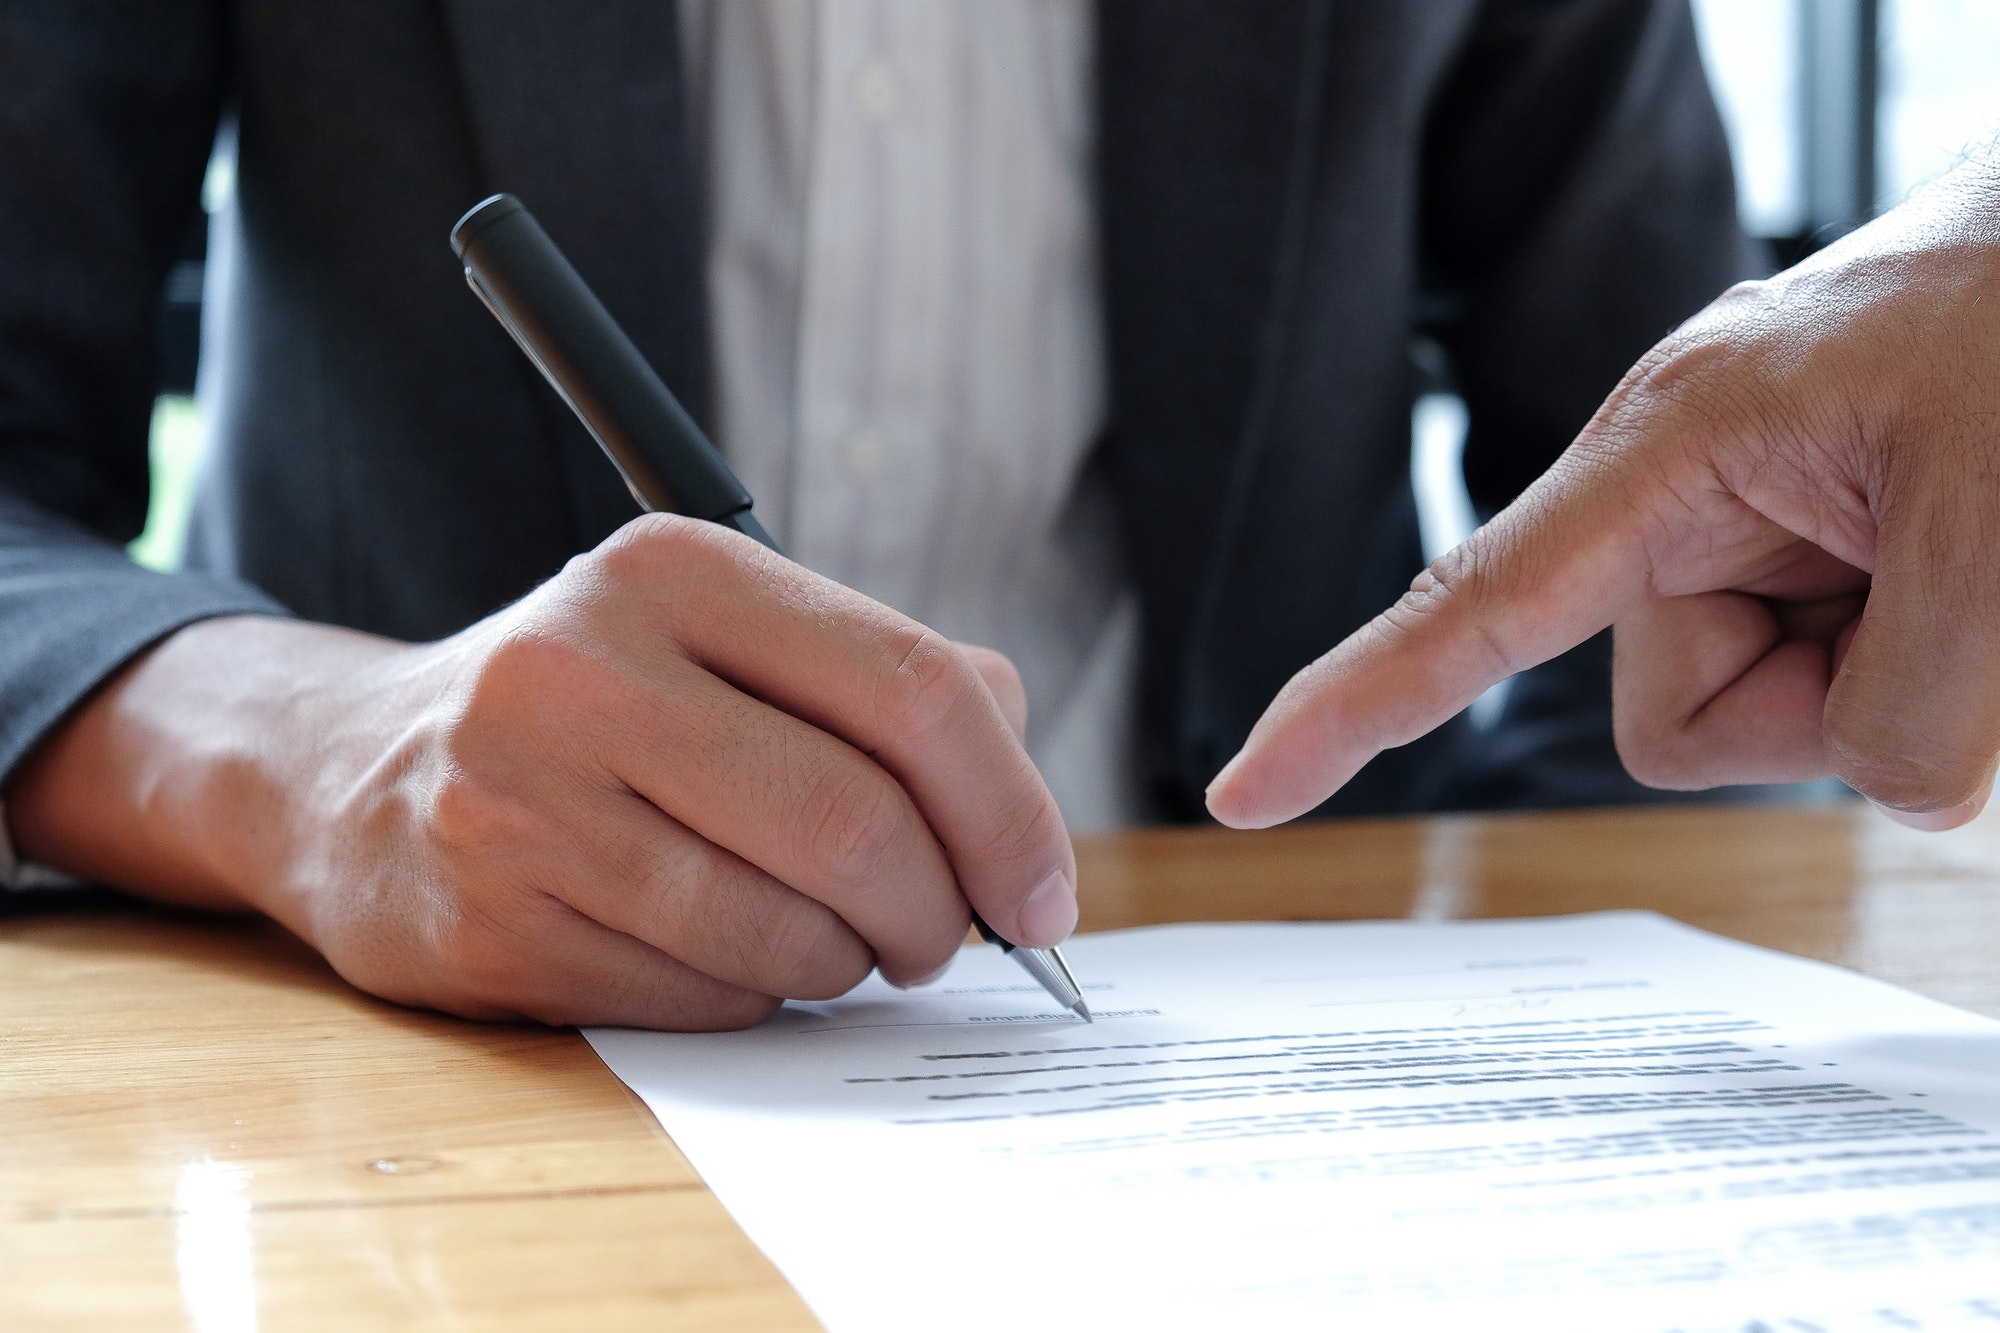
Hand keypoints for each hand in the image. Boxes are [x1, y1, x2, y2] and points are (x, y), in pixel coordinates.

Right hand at [8, 515, 1074, 1027]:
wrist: (360, 775)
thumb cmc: (602, 710)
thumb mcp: (729, 640)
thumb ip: (889, 687)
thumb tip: (1024, 806)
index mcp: (676, 571)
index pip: (913, 688)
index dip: (1012, 809)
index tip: (1045, 892)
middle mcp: (585, 668)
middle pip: (857, 823)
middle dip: (943, 910)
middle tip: (949, 936)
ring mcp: (522, 800)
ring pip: (786, 930)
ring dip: (853, 962)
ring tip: (840, 940)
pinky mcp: (489, 922)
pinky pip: (704, 997)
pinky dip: (761, 996)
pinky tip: (732, 956)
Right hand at [1207, 159, 1999, 831]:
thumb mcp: (1990, 524)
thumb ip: (1921, 709)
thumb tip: (1893, 787)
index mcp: (1672, 448)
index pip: (1477, 606)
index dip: (1353, 708)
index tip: (1249, 790)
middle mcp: (1685, 505)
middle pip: (1674, 720)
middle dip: (1810, 710)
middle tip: (1943, 594)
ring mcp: (1750, 543)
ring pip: (1766, 727)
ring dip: (1883, 689)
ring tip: (1964, 561)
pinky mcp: (1814, 573)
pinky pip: (1842, 701)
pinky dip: (1926, 672)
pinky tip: (1967, 572)